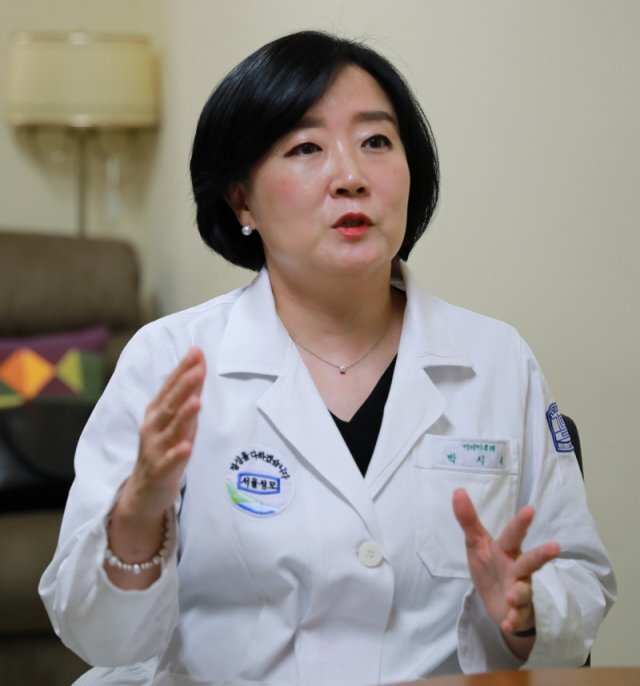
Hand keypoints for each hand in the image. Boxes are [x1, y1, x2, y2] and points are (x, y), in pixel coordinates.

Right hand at [120, 347, 205, 519]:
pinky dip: (177, 454)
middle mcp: (153, 427)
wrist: (145, 489)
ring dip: (183, 416)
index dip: (183, 370)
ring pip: (170, 430)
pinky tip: (187, 447)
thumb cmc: (165, 447)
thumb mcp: (176, 419)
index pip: (171, 386)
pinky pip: (169, 461)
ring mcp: (155, 448)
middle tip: (197, 370)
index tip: (196, 352)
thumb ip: (187, 394)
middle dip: (183, 386)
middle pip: (170, 404)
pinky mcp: (159, 470)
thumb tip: (198, 364)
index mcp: (157, 412)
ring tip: (196, 402)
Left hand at [452, 488, 559, 644]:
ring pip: (524, 591)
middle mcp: (517, 569)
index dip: (521, 522)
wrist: (499, 602)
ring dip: (519, 594)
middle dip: (541, 555)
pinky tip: (507, 624)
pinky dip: (513, 621)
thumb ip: (468, 520)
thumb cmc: (491, 565)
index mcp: (506, 550)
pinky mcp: (517, 613)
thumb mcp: (476, 543)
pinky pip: (517, 618)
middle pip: (530, 561)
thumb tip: (457, 491)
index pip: (513, 534)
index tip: (530, 509)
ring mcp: (519, 591)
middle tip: (555, 547)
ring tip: (513, 597)